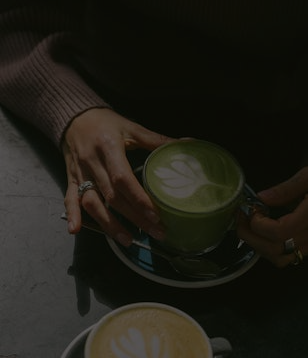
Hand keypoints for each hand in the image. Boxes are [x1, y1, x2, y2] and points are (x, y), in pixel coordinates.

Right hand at [63, 107, 173, 243]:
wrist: (74, 116)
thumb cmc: (106, 123)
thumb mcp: (132, 128)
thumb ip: (157, 140)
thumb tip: (188, 144)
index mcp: (109, 147)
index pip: (123, 178)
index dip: (138, 199)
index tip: (155, 214)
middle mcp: (92, 162)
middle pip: (112, 197)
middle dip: (134, 218)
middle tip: (155, 232)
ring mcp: (79, 172)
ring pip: (92, 203)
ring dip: (109, 225)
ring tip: (128, 241)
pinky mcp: (70, 178)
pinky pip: (70, 199)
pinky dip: (73, 215)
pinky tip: (77, 230)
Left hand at [237, 164, 307, 266]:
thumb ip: (284, 189)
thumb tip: (261, 198)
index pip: (279, 233)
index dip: (259, 225)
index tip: (250, 210)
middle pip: (274, 250)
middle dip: (251, 237)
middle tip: (241, 219)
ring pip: (279, 259)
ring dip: (260, 247)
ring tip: (251, 226)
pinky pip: (288, 257)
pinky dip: (271, 249)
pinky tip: (266, 232)